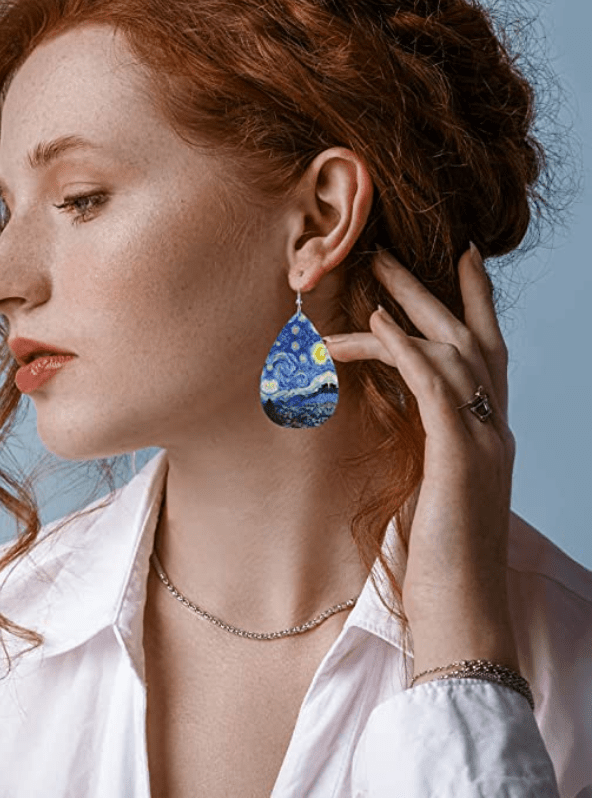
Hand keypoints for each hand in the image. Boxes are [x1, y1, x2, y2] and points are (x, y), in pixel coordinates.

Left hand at [324, 244, 518, 673]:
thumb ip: (419, 444)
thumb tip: (386, 411)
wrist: (461, 610)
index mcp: (485, 435)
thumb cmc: (439, 560)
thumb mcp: (428, 489)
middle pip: (467, 337)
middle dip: (429, 290)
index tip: (457, 261)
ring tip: (371, 272)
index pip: (483, 354)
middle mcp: (492, 428)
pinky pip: (435, 385)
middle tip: (390, 252)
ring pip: (450, 350)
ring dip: (408, 307)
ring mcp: (483, 439)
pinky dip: (407, 348)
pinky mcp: (460, 456)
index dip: (473, 304)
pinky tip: (378, 321)